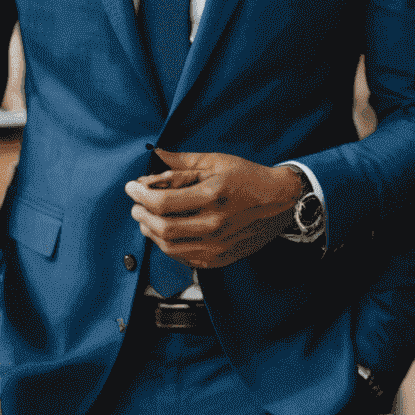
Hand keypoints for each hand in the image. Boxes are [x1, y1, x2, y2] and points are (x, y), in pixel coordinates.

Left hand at [124, 151, 301, 267]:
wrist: (282, 202)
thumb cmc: (250, 179)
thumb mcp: (218, 162)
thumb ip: (184, 162)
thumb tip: (156, 155)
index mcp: (213, 195)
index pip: (162, 202)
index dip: (140, 195)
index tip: (132, 188)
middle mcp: (215, 224)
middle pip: (161, 228)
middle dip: (141, 215)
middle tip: (136, 204)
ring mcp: (218, 245)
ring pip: (169, 247)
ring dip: (151, 232)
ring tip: (147, 218)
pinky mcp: (220, 258)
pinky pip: (184, 258)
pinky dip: (168, 246)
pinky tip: (166, 233)